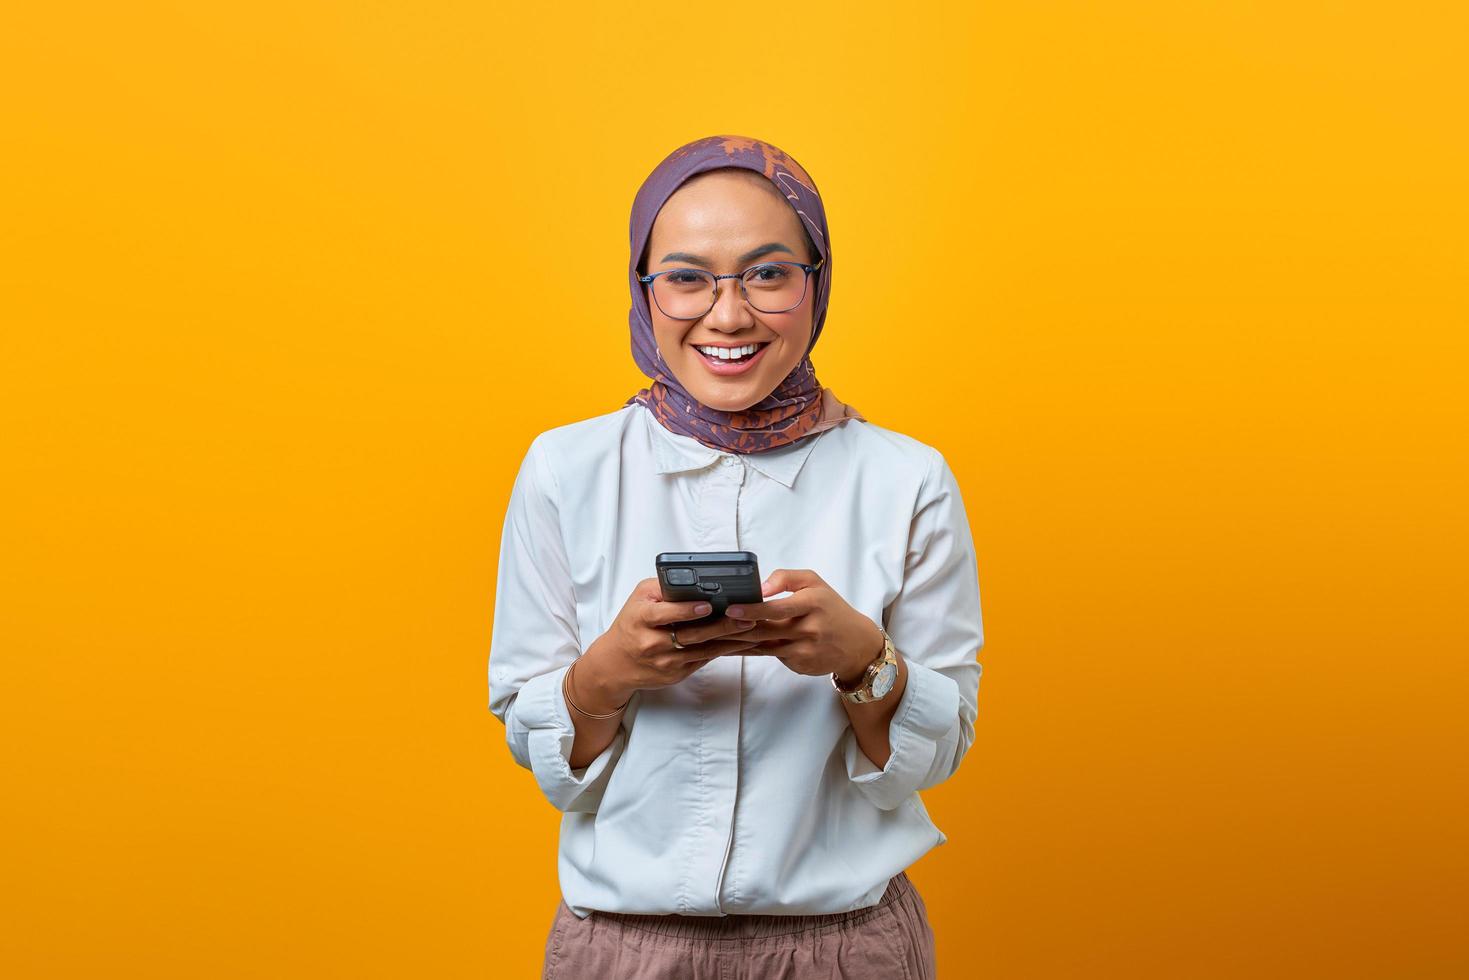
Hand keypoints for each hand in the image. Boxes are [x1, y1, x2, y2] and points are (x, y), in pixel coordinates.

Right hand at [585, 577, 762, 700]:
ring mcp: (666, 662)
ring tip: (750, 627)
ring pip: (702, 650)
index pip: (665, 614)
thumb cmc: (631, 624)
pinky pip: (704, 660)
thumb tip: (695, 578)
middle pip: (691, 635)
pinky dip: (723, 651)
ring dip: (729, 640)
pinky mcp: (676, 674)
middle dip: (721, 626)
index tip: (708, 605)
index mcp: (640, 619)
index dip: (687, 610)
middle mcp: (652, 643)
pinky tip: (740, 641)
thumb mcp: (639, 599)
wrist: (615, 664)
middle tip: (746, 616)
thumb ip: (663, 588)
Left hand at [723, 569, 883, 683]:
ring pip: (765, 646)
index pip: (778, 608)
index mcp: (813, 603)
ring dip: (739, 642)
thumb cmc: (830, 608)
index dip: (753, 610)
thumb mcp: (814, 583)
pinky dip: (752, 651)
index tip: (732, 609)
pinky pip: (771, 656)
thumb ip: (786, 578)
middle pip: (767, 630)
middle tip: (713, 624)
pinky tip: (734, 647)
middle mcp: (810, 629)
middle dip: (738, 628)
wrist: (856, 643)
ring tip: (715, 636)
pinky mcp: (800, 665)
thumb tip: (760, 588)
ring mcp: (805, 650)